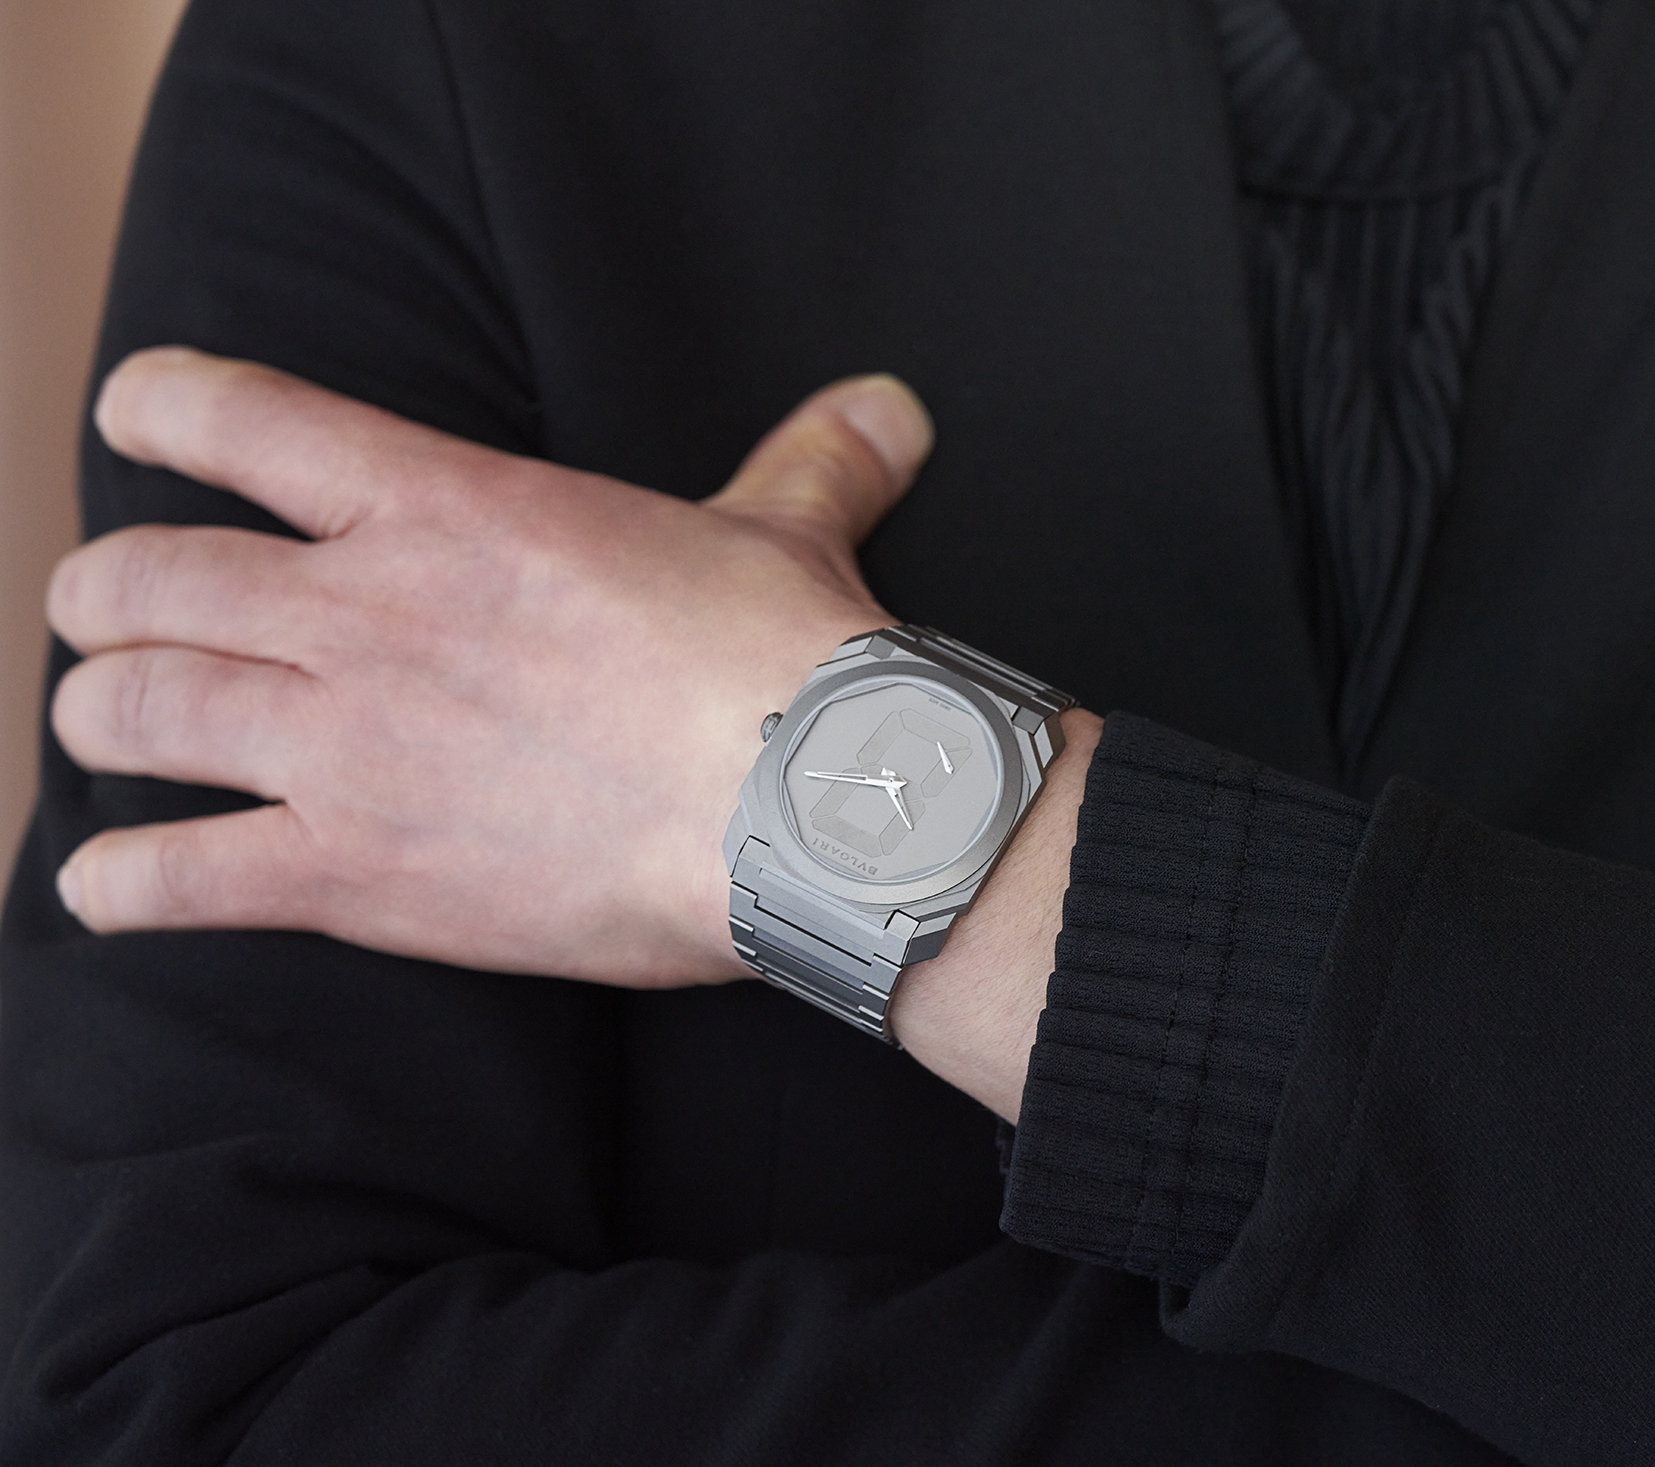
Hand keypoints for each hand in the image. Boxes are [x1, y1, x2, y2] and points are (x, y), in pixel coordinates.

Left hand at [47, 346, 932, 986]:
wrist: (815, 811)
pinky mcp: (359, 874)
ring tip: (109, 727)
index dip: (160, 408)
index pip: (235, 418)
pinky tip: (109, 887)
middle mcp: (364, 614)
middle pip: (143, 578)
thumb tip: (892, 406)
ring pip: (133, 714)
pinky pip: (177, 880)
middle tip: (115, 617)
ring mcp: (348, 747)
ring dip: (101, 718)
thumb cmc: (792, 663)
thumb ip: (813, 457)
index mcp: (451, 508)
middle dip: (106, 597)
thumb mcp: (792, 530)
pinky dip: (123, 885)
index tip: (139, 417)